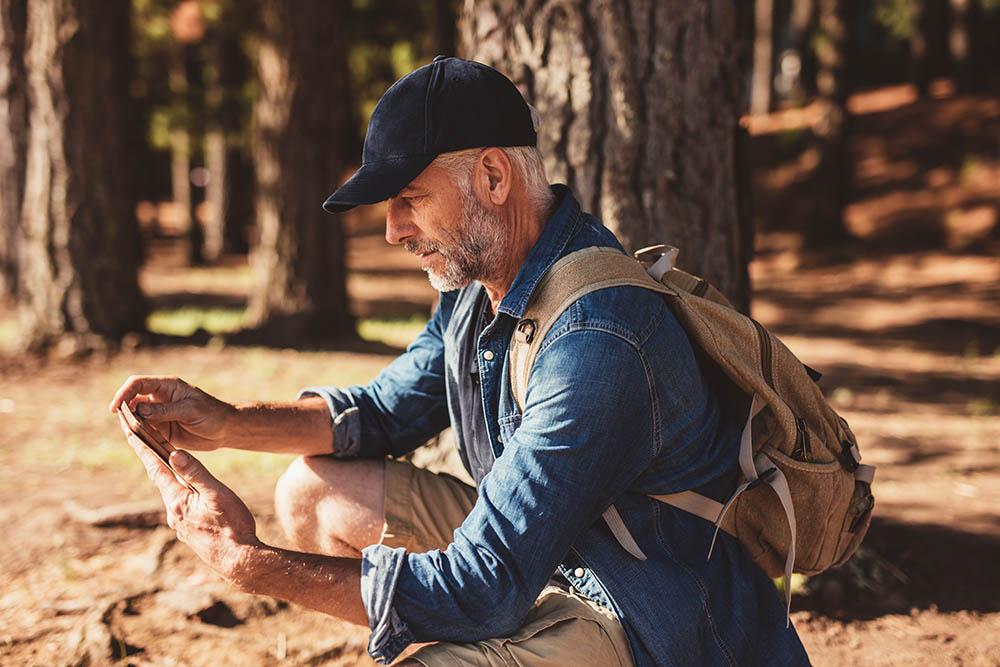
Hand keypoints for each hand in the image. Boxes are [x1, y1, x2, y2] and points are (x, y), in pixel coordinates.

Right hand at [109, 376, 234, 451]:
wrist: (226, 429)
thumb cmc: (212, 414)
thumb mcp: (190, 410)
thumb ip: (165, 410)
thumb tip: (139, 409)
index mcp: (166, 386)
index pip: (137, 384)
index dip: (124, 393)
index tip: (116, 408)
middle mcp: (159, 398)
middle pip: (132, 401)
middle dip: (125, 412)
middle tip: (128, 426)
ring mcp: (158, 415)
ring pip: (135, 418)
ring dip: (130, 426)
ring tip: (135, 436)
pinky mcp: (161, 430)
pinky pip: (143, 432)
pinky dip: (138, 437)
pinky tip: (140, 443)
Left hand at [122, 429, 260, 583]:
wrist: (239, 561)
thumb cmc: (232, 526)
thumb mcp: (216, 494)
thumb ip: (195, 473)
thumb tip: (174, 453)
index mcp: (177, 500)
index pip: (156, 469)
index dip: (143, 449)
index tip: (130, 433)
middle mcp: (173, 513)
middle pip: (161, 481)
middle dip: (154, 461)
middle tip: (144, 440)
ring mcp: (180, 525)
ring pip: (172, 496)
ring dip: (169, 479)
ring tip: (167, 464)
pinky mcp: (190, 533)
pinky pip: (181, 508)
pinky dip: (181, 495)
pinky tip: (188, 495)